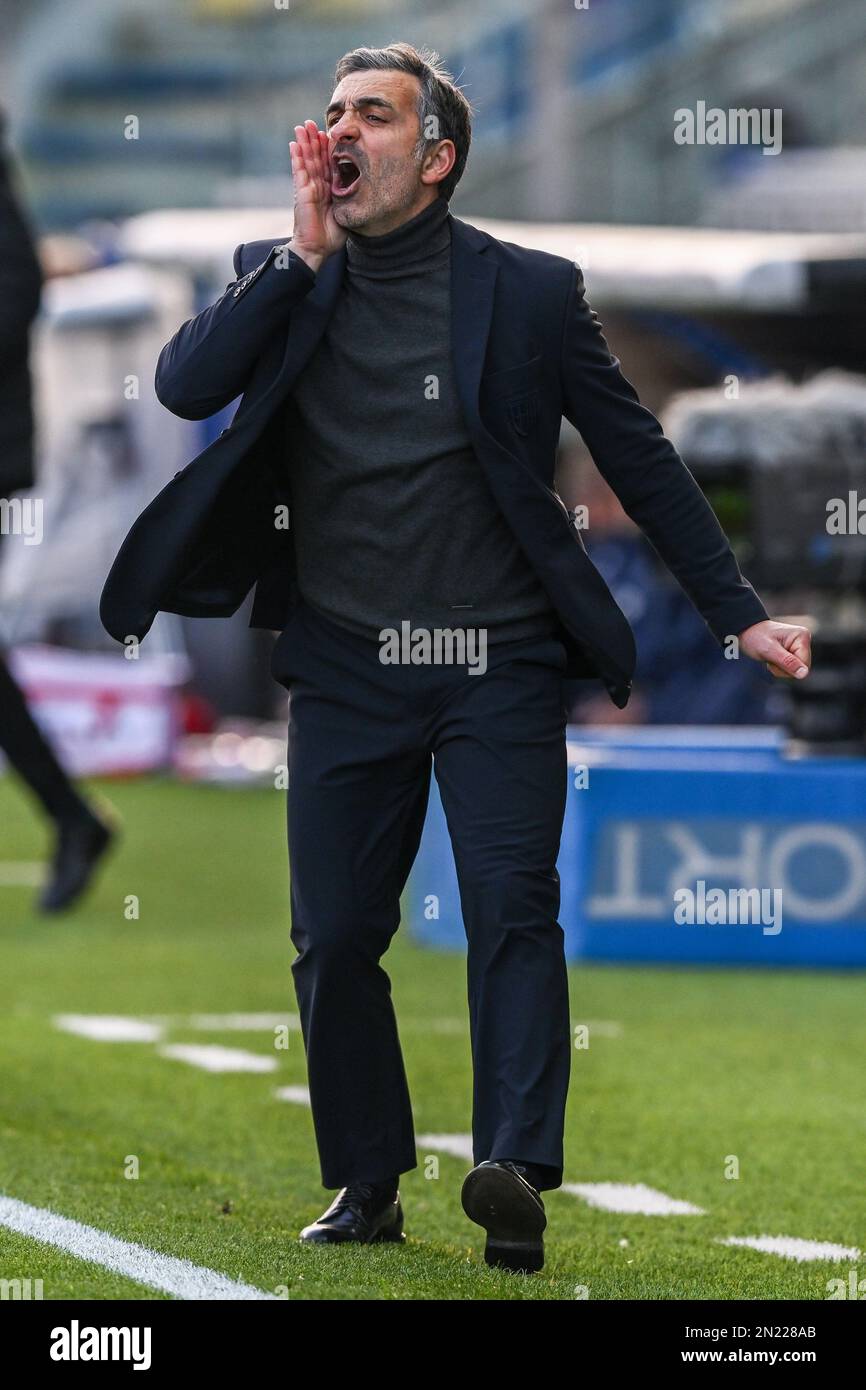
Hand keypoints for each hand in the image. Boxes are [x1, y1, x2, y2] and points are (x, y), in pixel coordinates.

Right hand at [289, 120, 346, 273]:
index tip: (328, 133)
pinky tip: (294, 144)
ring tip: (302, 126)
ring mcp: (308, 187)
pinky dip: (296, 157)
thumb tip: (364, 193)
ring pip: (306, 160)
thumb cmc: (331, 236)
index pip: (328, 164)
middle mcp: (317, 185)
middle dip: (313, 140)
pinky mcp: (301, 192)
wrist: (317, 249)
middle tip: (311, 122)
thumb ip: (351, 201)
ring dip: (304, 142)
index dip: (327, 149)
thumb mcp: (346, 214)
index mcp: (328, 189)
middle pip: (315, 158)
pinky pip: (299, 171)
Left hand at [737, 619, 811, 679]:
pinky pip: (791, 668)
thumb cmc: (755, 638)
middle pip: (802, 668)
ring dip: (780, 668)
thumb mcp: (769, 651)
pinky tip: (772, 658)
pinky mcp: (794, 651)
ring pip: (796, 670)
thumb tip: (804, 674)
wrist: (746, 632)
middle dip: (784, 669)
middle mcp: (804, 640)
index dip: (788, 668)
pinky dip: (779, 667)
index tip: (774, 659)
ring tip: (771, 657)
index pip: (805, 665)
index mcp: (802, 636)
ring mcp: (799, 646)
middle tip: (771, 658)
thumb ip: (788, 662)